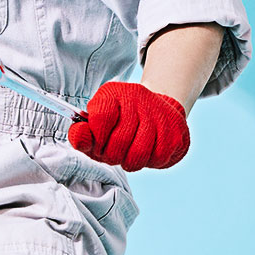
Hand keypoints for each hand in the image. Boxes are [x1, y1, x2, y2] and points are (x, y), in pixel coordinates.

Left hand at [68, 81, 189, 170]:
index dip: (97, 140)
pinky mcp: (176, 129)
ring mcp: (158, 112)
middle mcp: (136, 97)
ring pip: (139, 154)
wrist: (158, 110)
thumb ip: (83, 134)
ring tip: (129, 153)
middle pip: (119, 142)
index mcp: (112, 93)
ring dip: (130, 161)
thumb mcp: (96, 126)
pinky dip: (150, 161)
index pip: (100, 119)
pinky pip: (158, 158)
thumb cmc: (120, 124)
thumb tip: (78, 136)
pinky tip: (147, 151)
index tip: (99, 144)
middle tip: (113, 153)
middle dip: (112, 156)